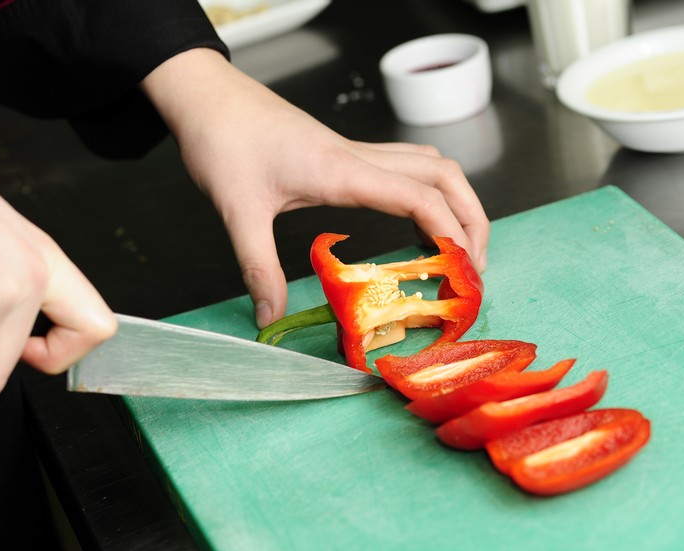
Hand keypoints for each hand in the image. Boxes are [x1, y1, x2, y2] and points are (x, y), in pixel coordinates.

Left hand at [142, 49, 488, 327]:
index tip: (465, 272)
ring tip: (459, 248)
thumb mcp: (238, 210)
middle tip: (474, 267)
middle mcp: (359, 158)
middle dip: (472, 218)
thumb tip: (269, 317)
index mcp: (342, 171)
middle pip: (444, 174)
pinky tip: (417, 222)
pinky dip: (428, 194)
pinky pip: (405, 169)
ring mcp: (355, 153)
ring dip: (456, 201)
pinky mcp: (344, 156)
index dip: (452, 232)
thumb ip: (257, 266)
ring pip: (431, 165)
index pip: (419, 196)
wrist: (209, 98)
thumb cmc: (223, 140)